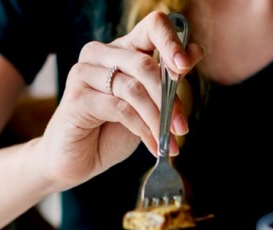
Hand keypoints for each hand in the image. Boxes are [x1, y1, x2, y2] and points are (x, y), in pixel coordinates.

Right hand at [36, 11, 203, 189]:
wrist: (79, 159)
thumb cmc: (113, 129)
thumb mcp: (148, 103)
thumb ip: (167, 79)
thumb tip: (195, 53)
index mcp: (122, 49)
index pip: (152, 27)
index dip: (172, 43)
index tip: (185, 66)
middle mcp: (100, 54)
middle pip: (144, 65)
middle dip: (169, 99)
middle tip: (182, 127)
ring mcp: (84, 73)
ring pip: (133, 90)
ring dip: (157, 119)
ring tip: (170, 141)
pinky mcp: (77, 98)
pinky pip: (119, 109)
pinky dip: (142, 129)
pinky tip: (153, 145)